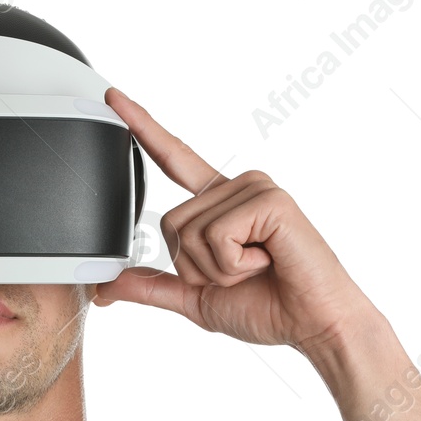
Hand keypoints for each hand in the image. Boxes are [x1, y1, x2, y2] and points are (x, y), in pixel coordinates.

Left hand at [93, 87, 380, 355]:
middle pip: (170, 222)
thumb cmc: (268, 306)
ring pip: (189, 231)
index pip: (173, 159)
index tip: (113, 96)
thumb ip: (152, 286)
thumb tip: (106, 286)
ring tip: (258, 267)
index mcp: (220, 204)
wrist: (315, 324)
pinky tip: (268, 260)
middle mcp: (237, 188)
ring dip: (217, 269)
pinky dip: (235, 264)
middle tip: (241, 272)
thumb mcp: (196, 298)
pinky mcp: (269, 199)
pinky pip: (217, 235)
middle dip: (195, 266)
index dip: (142, 129)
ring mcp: (255, 188)